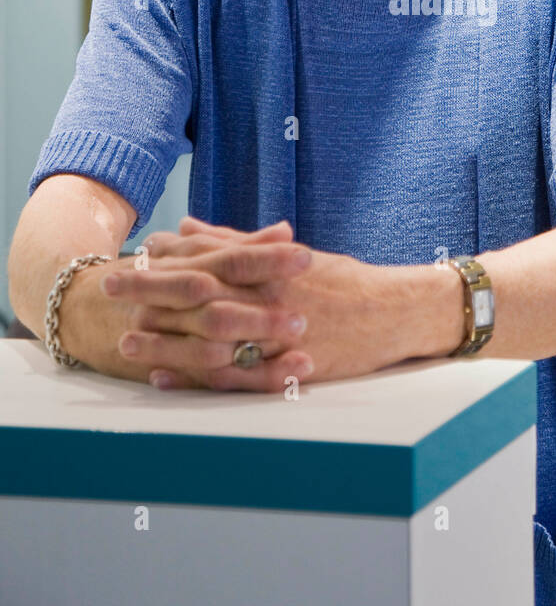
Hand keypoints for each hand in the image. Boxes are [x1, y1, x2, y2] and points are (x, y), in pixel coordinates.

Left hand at [101, 220, 453, 391]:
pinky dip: (197, 376)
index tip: (131, 255)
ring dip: (166, 339)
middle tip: (110, 288)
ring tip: (125, 341)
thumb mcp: (291, 255)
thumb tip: (185, 227)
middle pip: (200, 295)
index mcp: (269, 265)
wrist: (394, 313)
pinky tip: (166, 378)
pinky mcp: (287, 367)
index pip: (209, 259)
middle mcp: (269, 297)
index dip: (166, 259)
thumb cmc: (344, 281)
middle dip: (152, 291)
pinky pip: (235, 375)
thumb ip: (237, 242)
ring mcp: (277, 334)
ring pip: (211, 338)